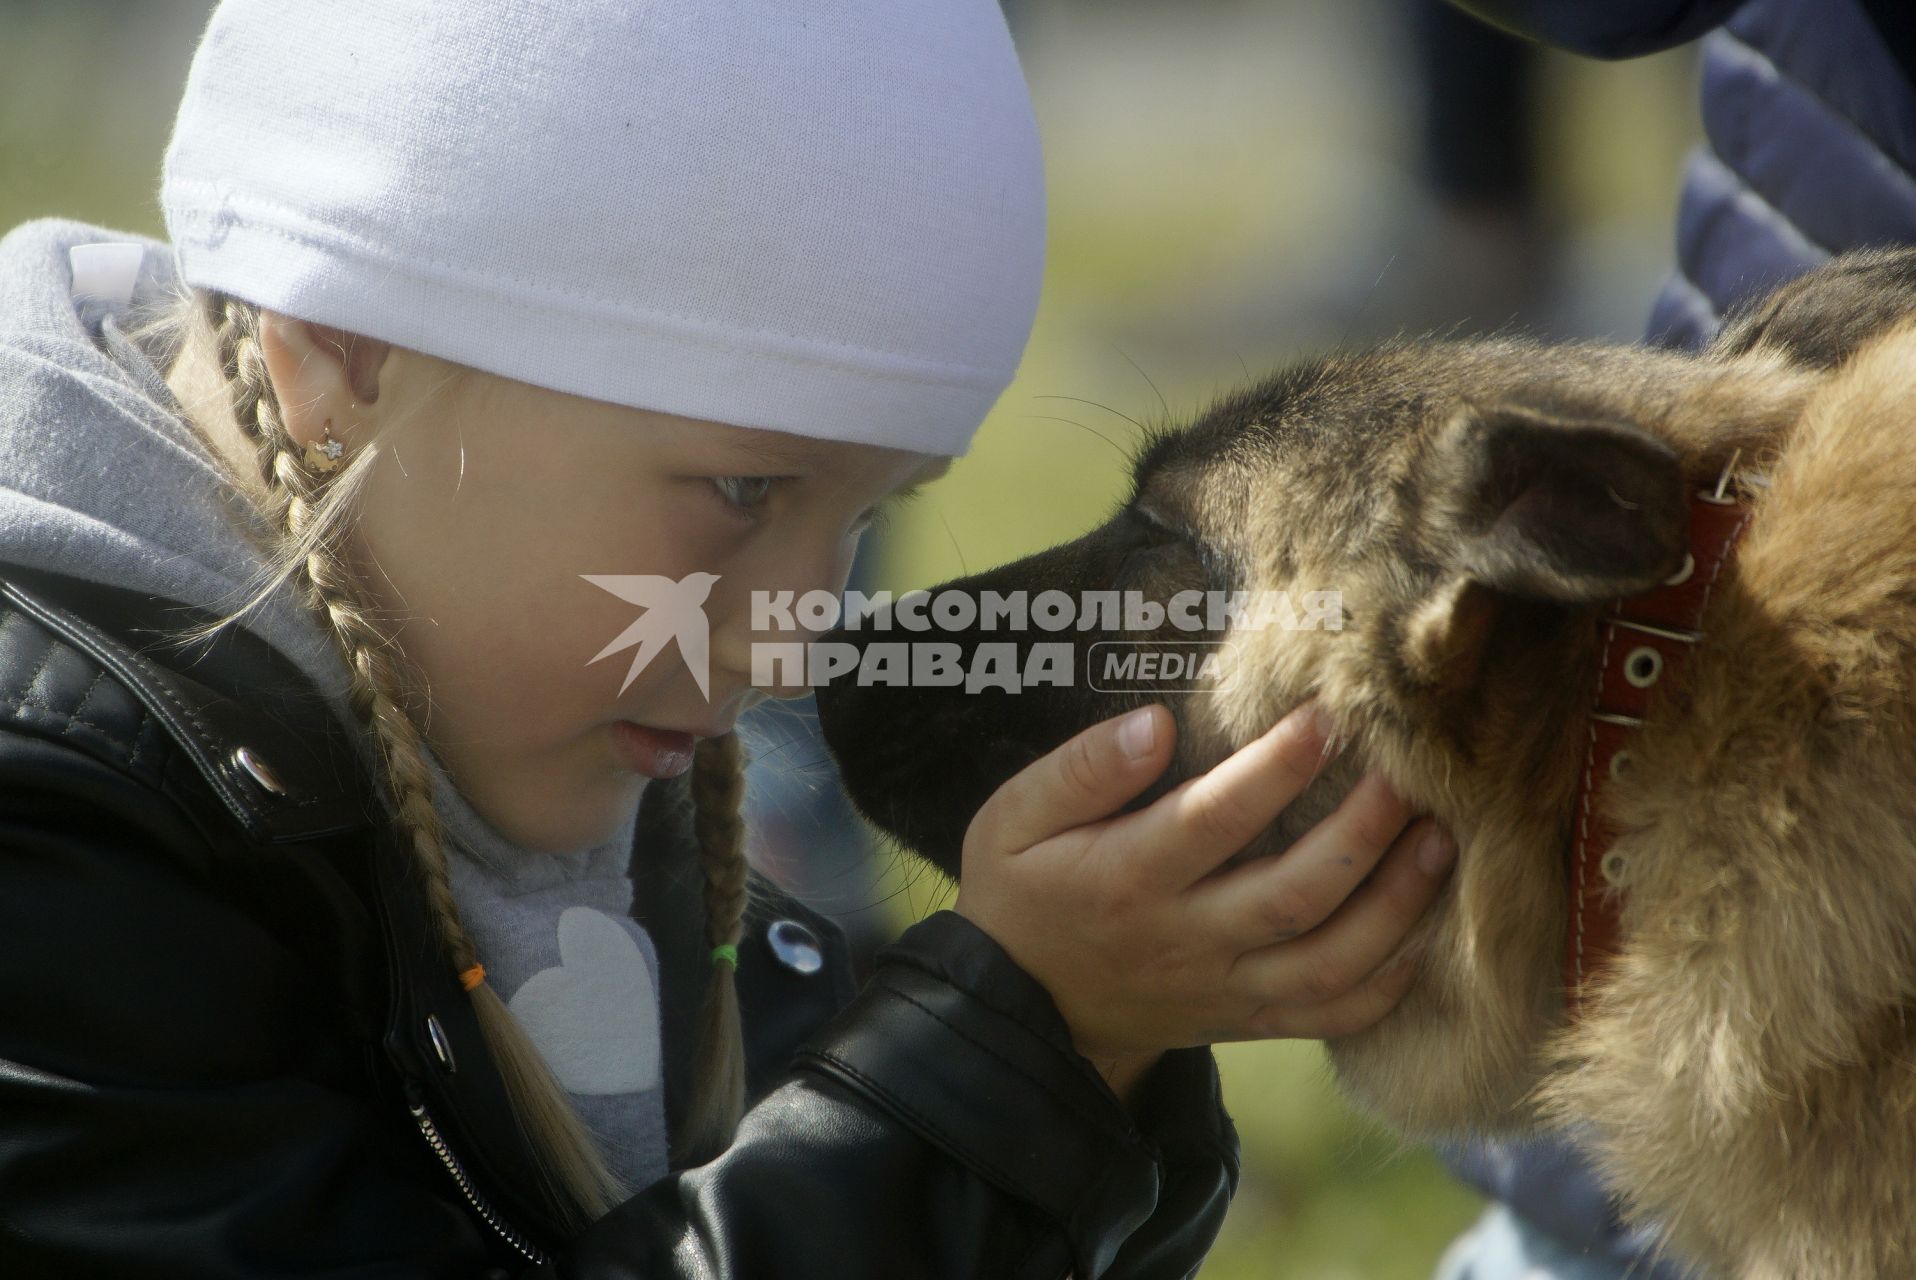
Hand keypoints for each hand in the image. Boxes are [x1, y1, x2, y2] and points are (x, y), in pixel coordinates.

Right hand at [952, 700, 1454, 1094]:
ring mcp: (1223, 989)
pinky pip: (1333, 1015)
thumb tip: (1156, 725)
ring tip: (1440, 839)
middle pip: (1294, 895)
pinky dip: (1392, 979)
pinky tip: (1426, 924)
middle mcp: (1184, 939)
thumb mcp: (1010, 821)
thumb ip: (1079, 771)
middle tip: (1409, 773)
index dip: (1276, 768)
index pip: (1213, 821)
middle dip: (1364, 833)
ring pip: (1330, 963)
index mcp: (1125, 879)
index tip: (1327, 716)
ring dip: (1398, 905)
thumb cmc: (1022, 893)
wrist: (1022, 1011)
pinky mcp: (1249, 1020)